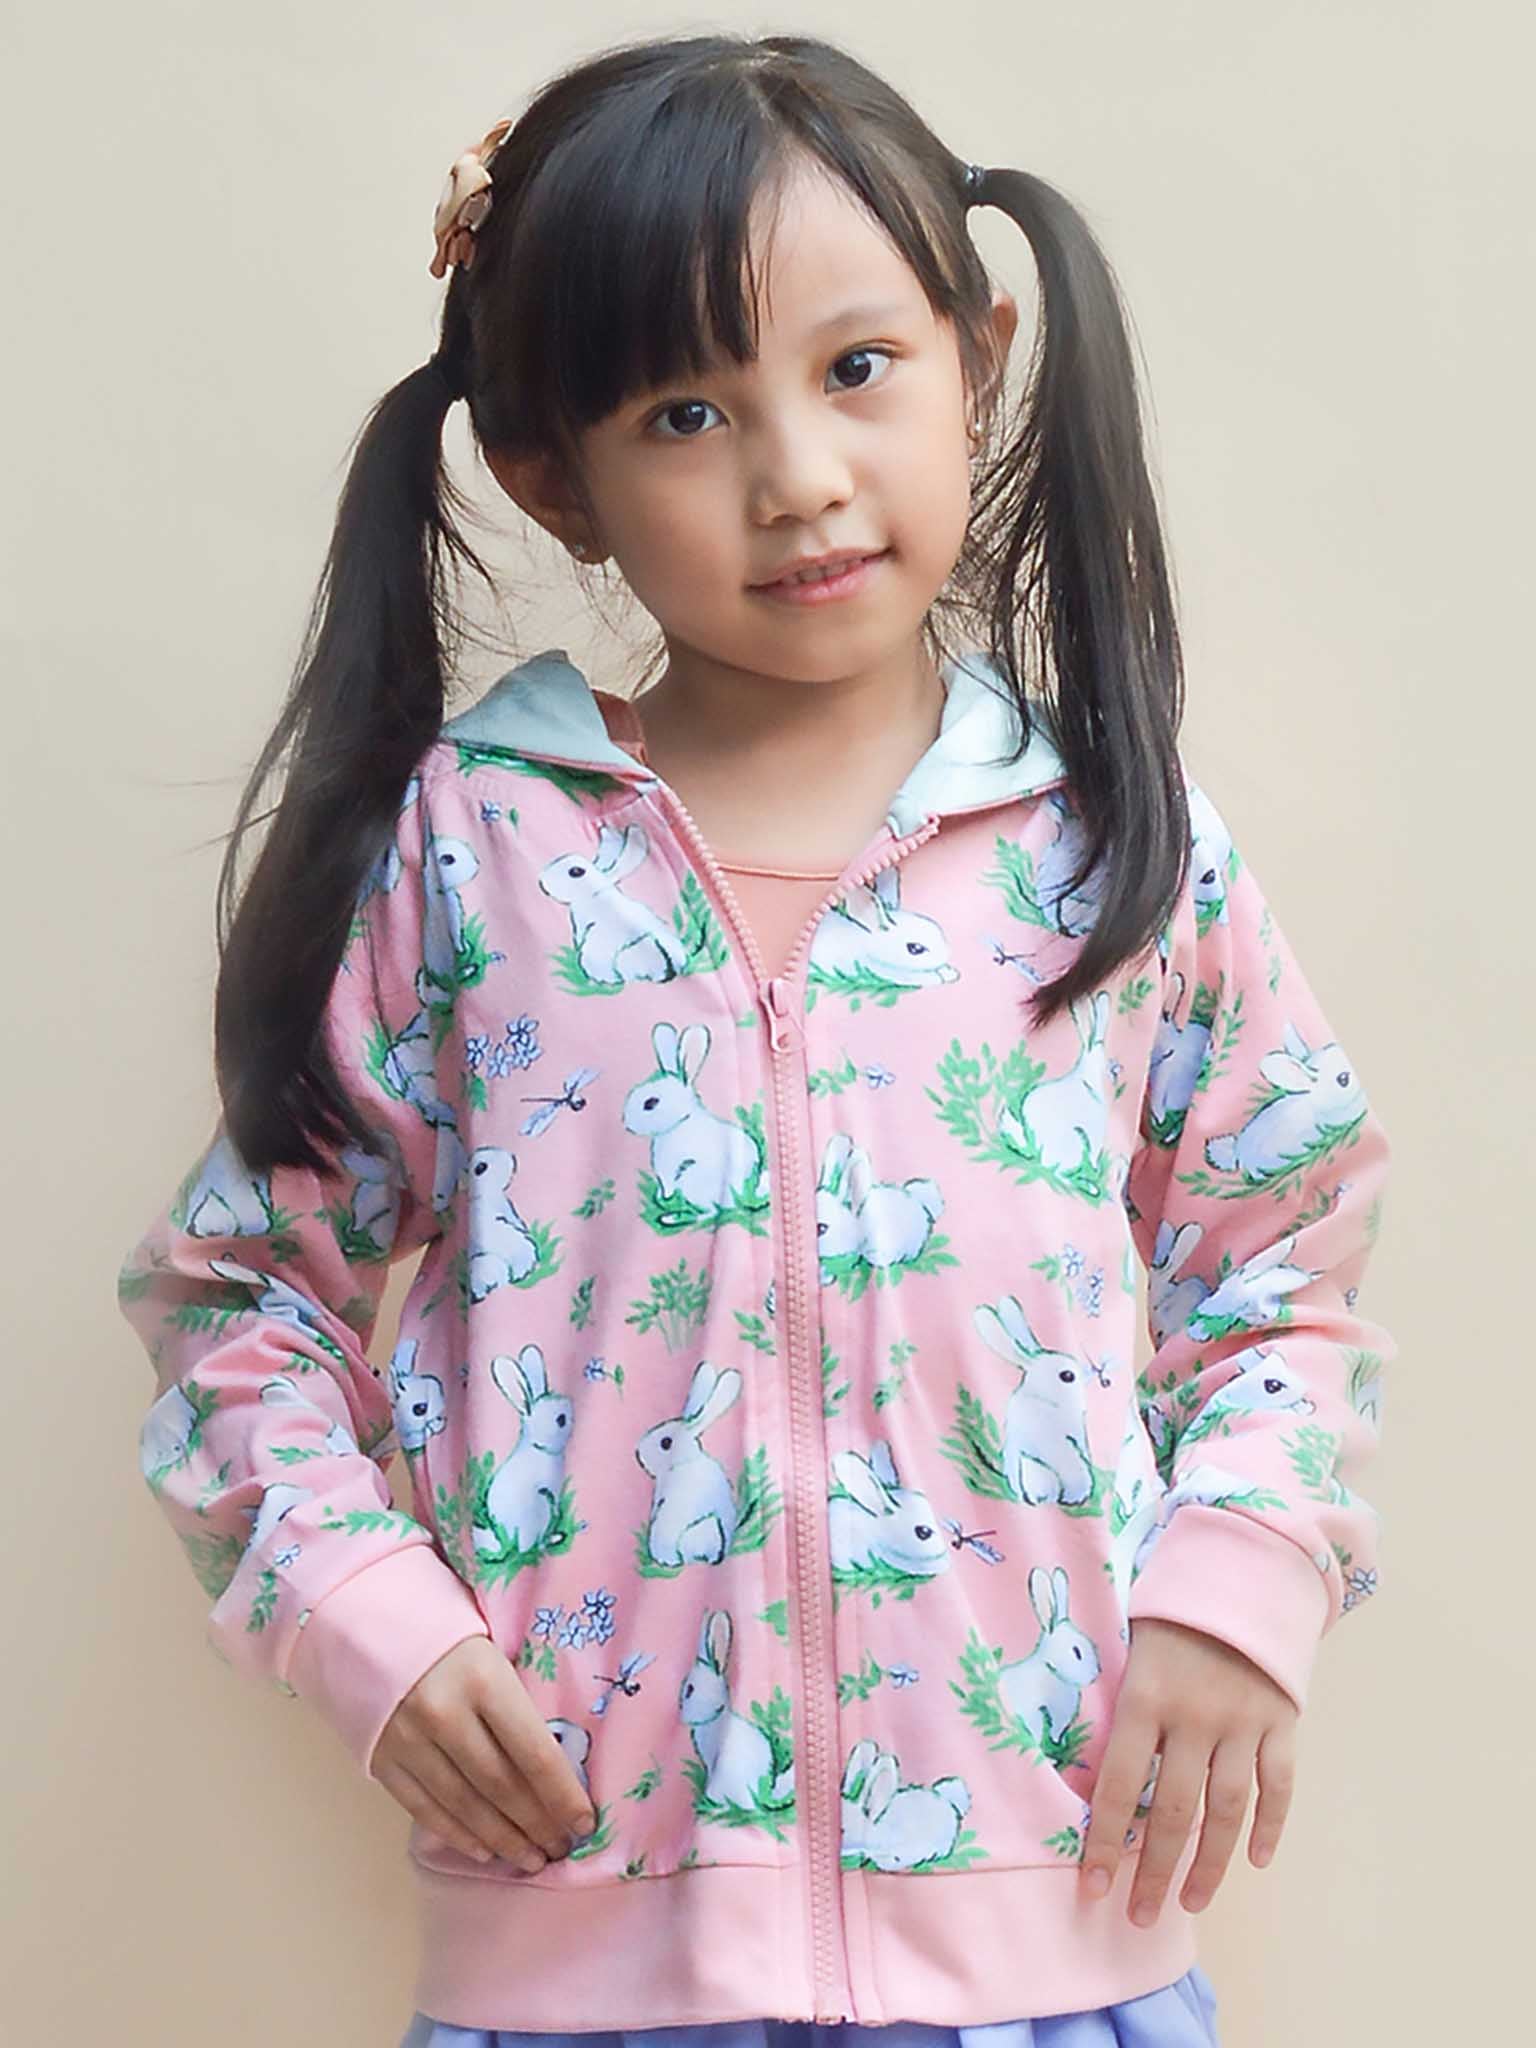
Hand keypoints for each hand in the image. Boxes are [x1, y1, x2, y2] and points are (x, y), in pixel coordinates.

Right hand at [371, 1636, 598, 1872]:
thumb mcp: (492, 1647)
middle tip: (562, 1848)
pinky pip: (424, 1808)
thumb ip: (517, 1697)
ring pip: (464, 1805)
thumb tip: (561, 1757)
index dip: (562, 1795)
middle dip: (537, 1824)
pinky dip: (458, 1834)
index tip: (584, 1823)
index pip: (534, 1752)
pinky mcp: (381, 1758)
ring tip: (531, 1859)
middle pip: (501, 1785)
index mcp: (484, 1679)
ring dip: (503, 1839)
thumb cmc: (446, 1629)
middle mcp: (445, 1714)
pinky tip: (485, 1850)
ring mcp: (408, 1740)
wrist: (365, 1616)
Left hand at [1078, 1617, 1297, 1925]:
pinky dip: (1271, 1826)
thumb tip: (1094, 1776)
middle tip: (1140, 1916)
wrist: (1241, 1568)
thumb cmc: (1169, 1612)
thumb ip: (1123, 1708)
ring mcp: (1242, 1721)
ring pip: (1226, 1810)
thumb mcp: (1131, 1648)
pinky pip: (1277, 1785)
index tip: (1092, 1888)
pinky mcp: (1280, 1721)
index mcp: (1145, 1697)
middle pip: (1172, 1810)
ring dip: (1210, 1863)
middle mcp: (1194, 1716)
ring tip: (1190, 1902)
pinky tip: (1256, 1861)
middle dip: (1154, 1870)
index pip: (1118, 1784)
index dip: (1103, 1841)